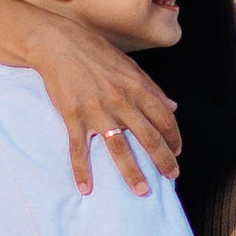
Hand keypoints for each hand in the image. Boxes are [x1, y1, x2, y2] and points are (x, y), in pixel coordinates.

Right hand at [29, 29, 178, 197]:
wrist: (58, 44)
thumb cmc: (95, 52)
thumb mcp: (129, 66)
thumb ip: (152, 88)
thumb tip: (172, 106)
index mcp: (137, 87)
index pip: (164, 119)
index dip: (174, 138)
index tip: (177, 152)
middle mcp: (121, 102)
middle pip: (148, 138)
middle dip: (163, 160)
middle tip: (172, 176)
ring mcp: (97, 112)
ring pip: (119, 149)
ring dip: (132, 173)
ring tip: (142, 191)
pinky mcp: (74, 118)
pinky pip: (79, 150)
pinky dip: (82, 171)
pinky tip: (86, 188)